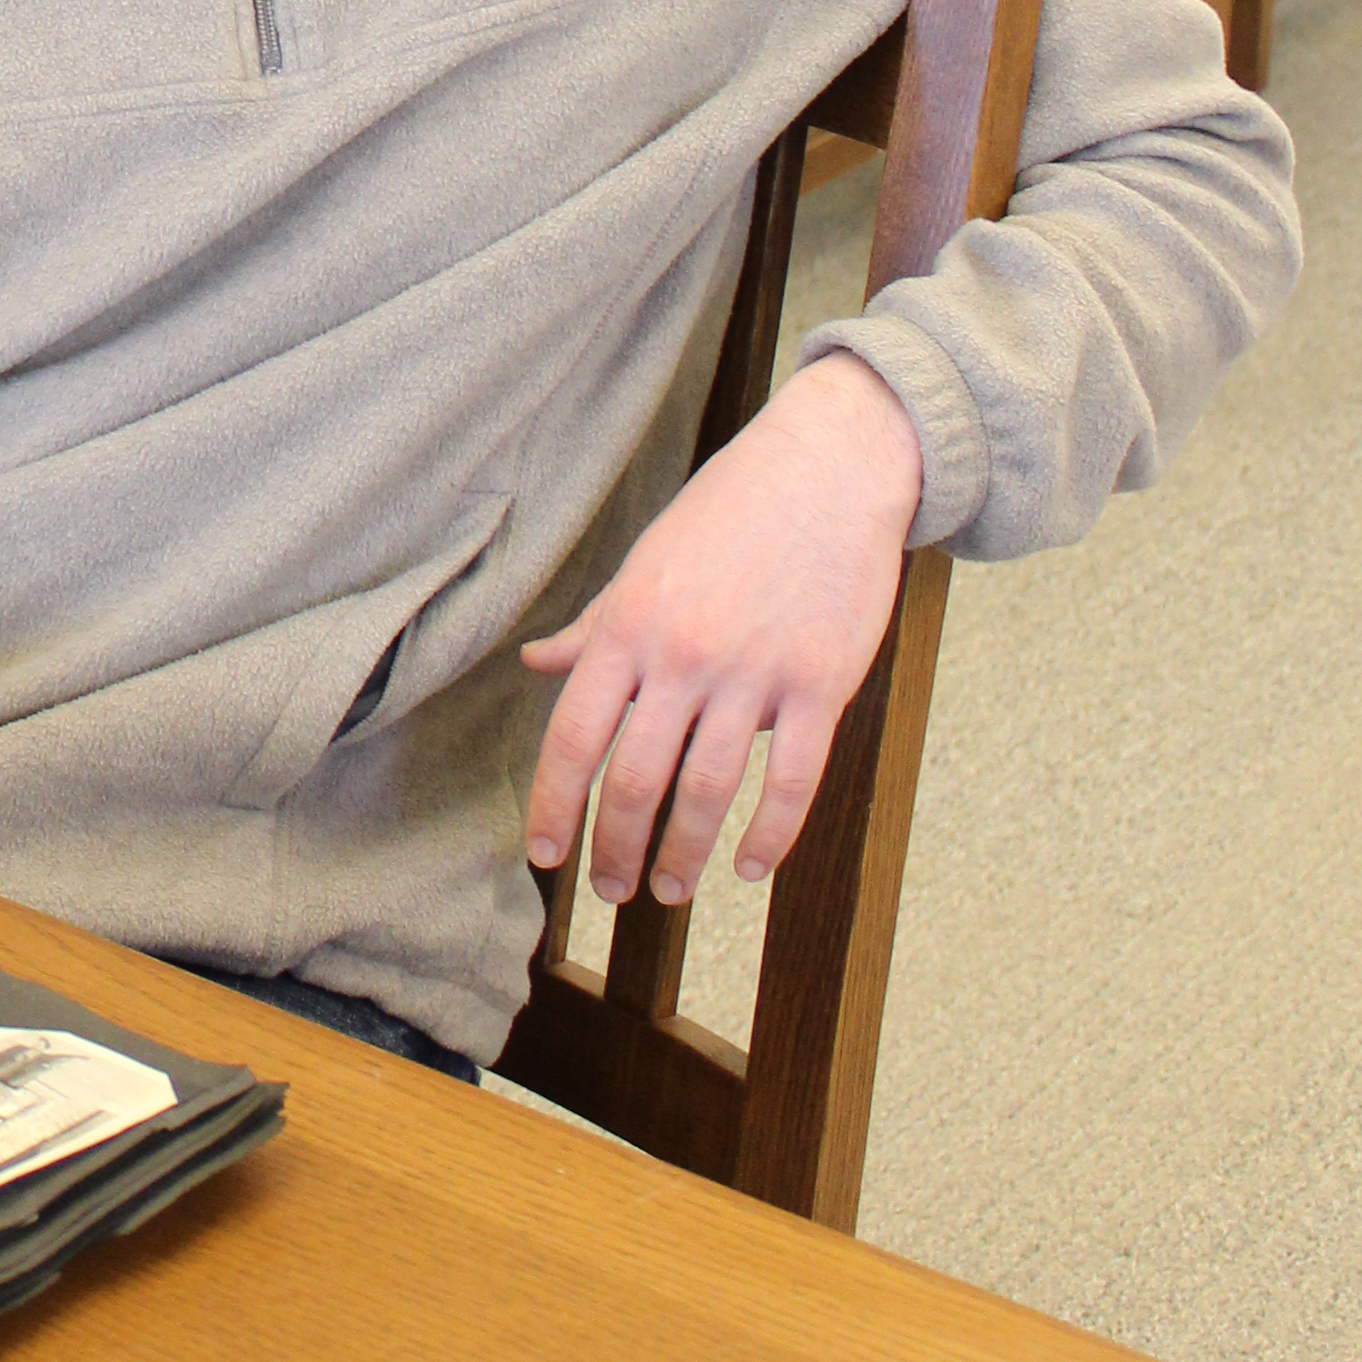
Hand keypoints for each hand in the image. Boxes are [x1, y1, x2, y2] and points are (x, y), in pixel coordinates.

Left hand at [520, 353, 924, 905]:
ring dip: (683, 853)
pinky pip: (792, 779)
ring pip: (708, 790)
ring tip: (669, 889)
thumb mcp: (643, 564)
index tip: (544, 853)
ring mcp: (754, 672)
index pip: (574, 735)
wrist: (824, 469)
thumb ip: (593, 626)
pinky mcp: (821, 684)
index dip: (554, 803)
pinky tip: (748, 865)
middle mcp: (683, 654)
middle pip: (636, 778)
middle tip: (609, 891)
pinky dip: (769, 834)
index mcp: (629, 626)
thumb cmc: (726, 515)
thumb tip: (536, 664)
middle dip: (614, 846)